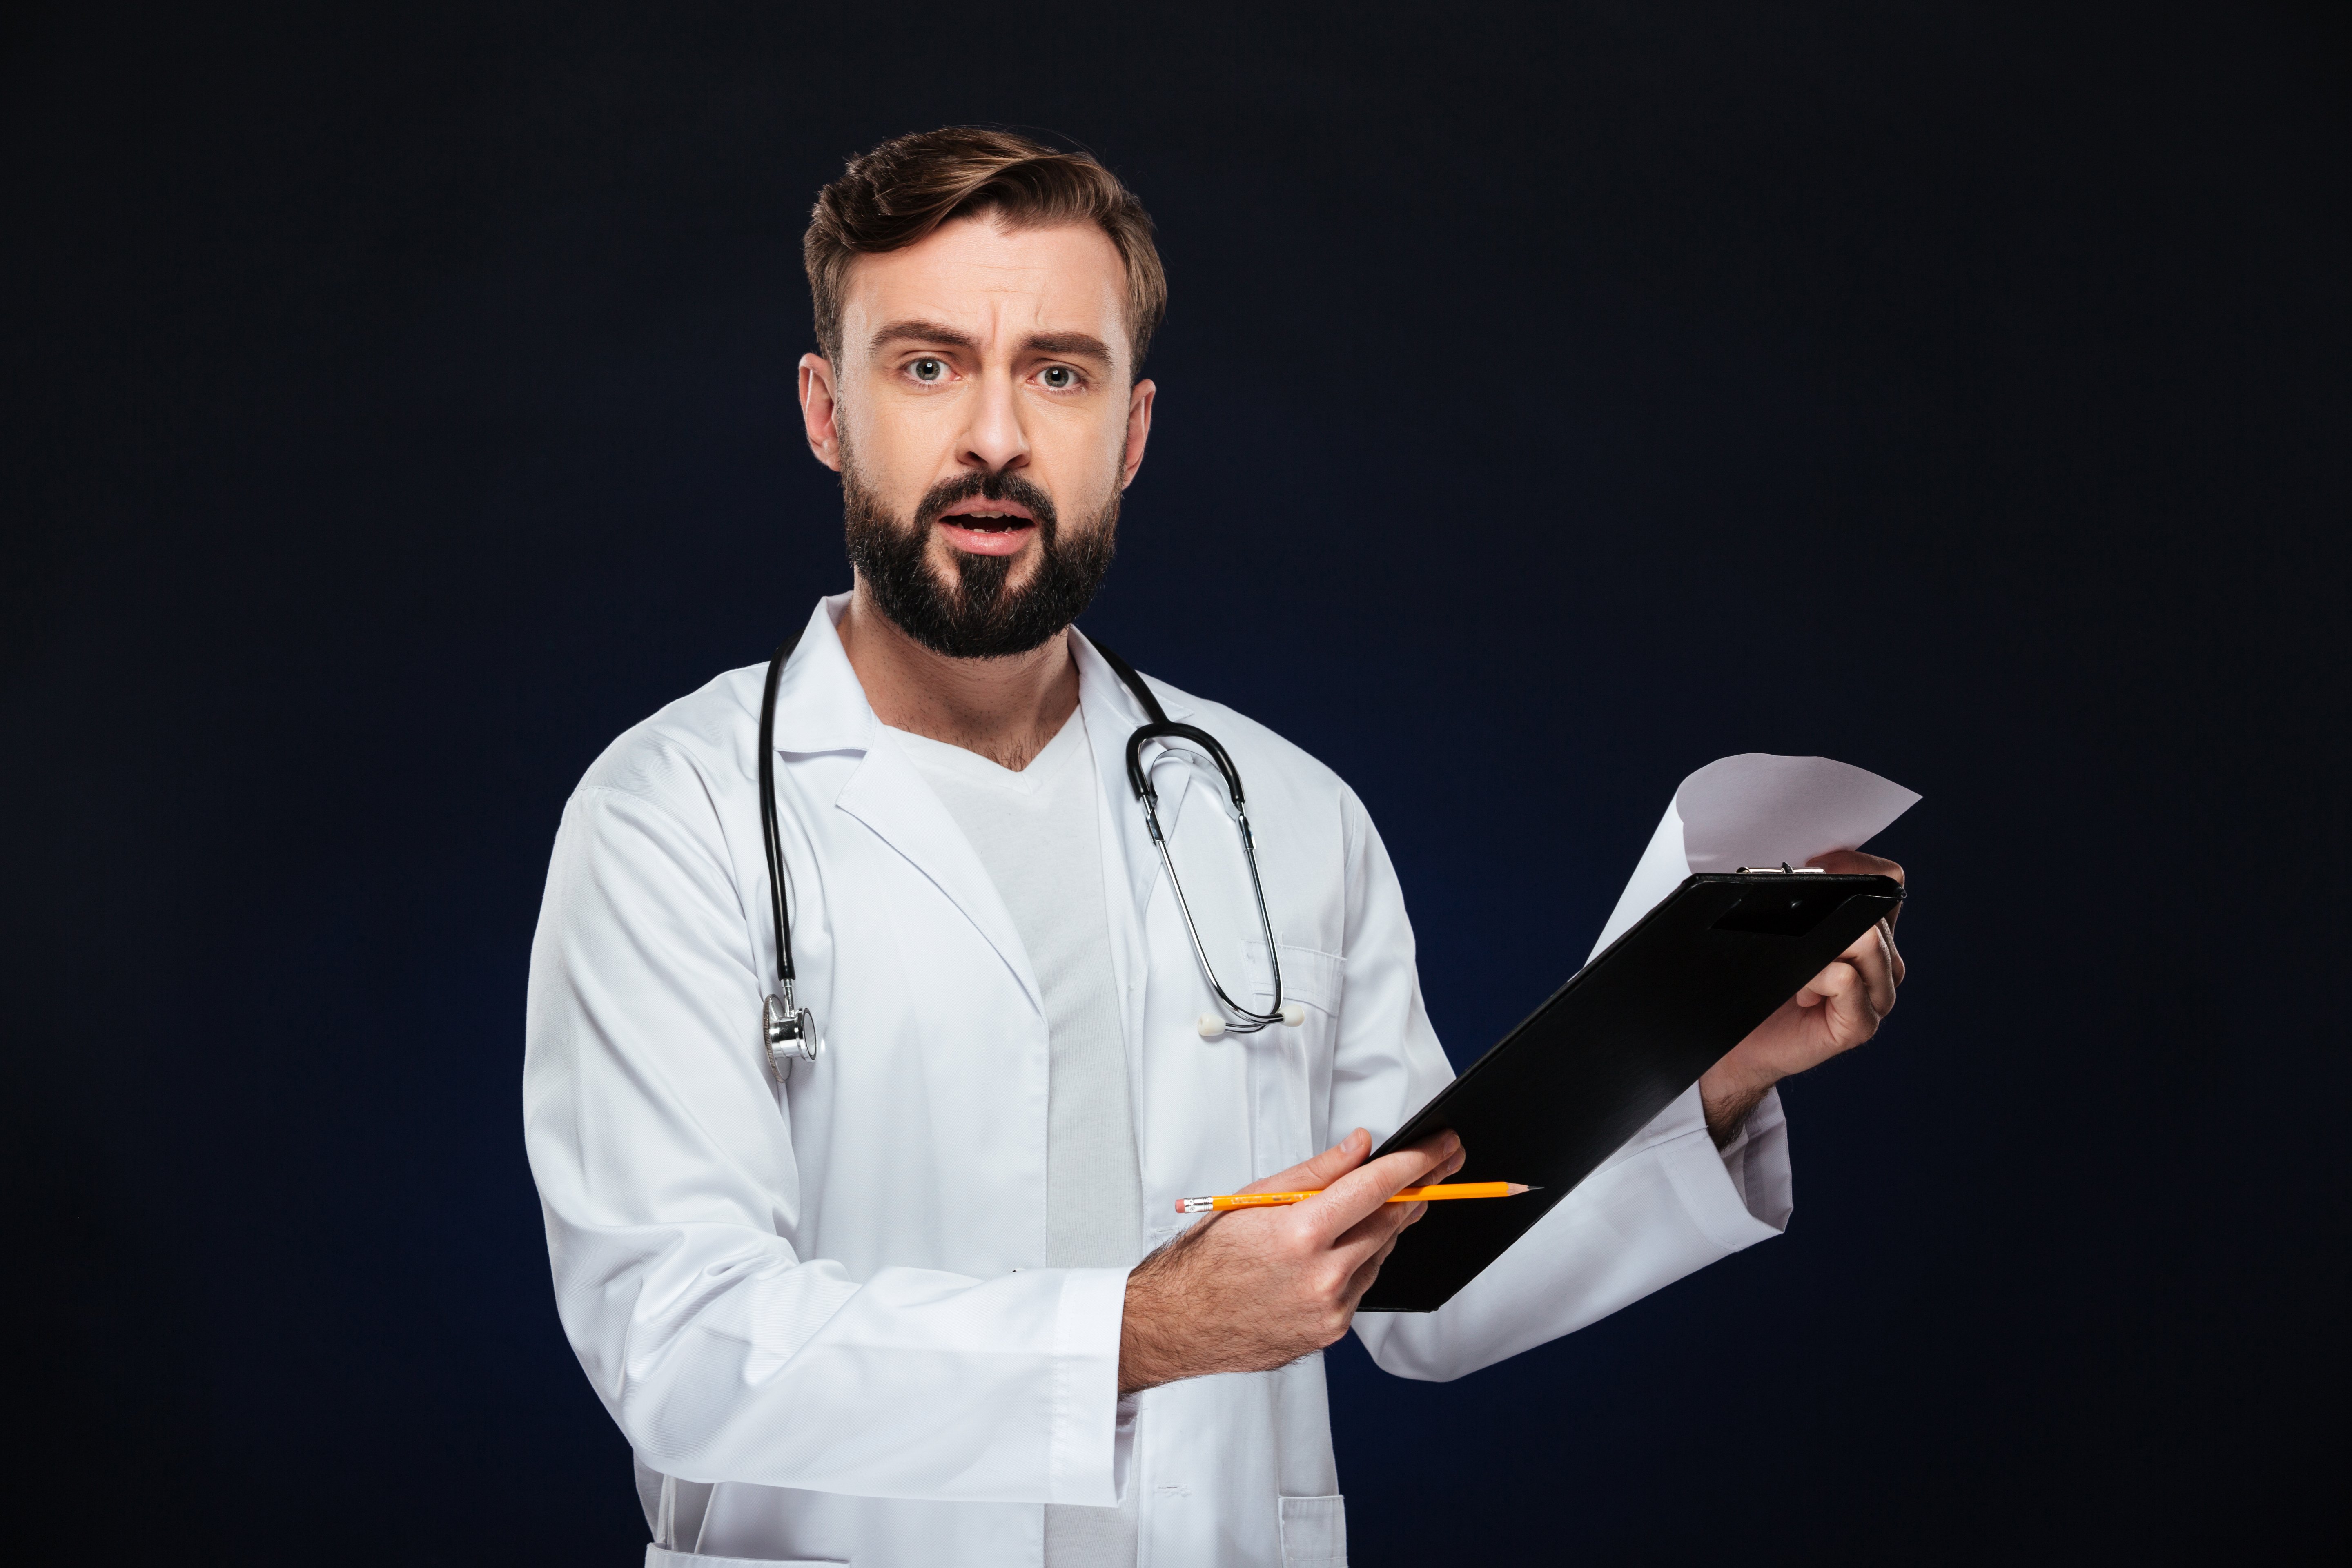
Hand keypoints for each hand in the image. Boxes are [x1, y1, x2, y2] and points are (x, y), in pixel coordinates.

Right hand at [1117, 1128, 1464, 1395]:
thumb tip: (1361, 1146)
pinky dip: (1362, 1260)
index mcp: (1300, 1234)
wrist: (1180, 1322)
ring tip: (1384, 1201)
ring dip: (1387, 1225)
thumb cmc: (1209, 1258)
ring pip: (1381, 1254)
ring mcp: (1330, 1309)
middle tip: (1443, 1163)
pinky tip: (1344, 1247)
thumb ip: (1316, 1172)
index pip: (1376, 1188)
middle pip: (1391, 1221)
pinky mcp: (1331, 1332)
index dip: (1417, 1162)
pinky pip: (1363, 1285)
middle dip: (1420, 1188)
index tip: (1443, 1146)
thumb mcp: (1254, 1198)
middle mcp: (1321, 1276)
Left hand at [1698, 850, 1906, 1144]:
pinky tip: (1801, 992)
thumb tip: (1808, 875)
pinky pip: (1848, 981)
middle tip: (1794, 927)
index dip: (1856, 866)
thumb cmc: (1760, 986)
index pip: (1887, 880)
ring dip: (1825, 947)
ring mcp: (1876, 996)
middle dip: (1832, 911)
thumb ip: (1804, 904)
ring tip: (1795, 968)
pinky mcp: (1861, 1025)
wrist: (1740, 1045)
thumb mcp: (1781, 932)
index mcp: (1870, 932)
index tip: (1815, 867)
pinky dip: (1820, 977)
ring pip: (1869, 945)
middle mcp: (1882, 963)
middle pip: (1877, 914)